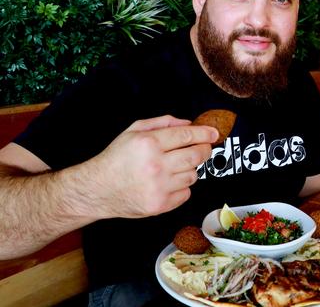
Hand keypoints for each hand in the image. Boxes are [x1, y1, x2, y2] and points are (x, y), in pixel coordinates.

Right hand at [83, 115, 216, 218]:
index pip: (187, 135)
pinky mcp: (161, 204)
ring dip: (189, 169)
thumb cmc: (115, 160)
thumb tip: (188, 123)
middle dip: (204, 150)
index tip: (213, 134)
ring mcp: (159, 186)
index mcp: (148, 144)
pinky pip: (186, 193)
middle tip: (203, 148)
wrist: (97, 189)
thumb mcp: (133, 131)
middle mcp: (156, 165)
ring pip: (193, 175)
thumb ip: (162, 123)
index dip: (205, 133)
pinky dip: (181, 187)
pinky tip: (167, 182)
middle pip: (197, 155)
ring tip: (173, 167)